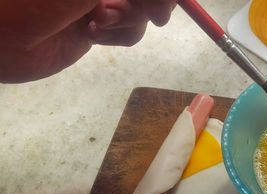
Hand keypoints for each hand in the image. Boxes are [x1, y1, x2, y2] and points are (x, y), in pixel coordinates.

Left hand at [0, 0, 175, 82]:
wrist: (1, 40)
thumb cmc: (39, 0)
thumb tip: (173, 0)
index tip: (173, 1)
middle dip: (150, 2)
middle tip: (157, 14)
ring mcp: (100, 1)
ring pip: (144, 11)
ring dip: (130, 20)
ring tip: (98, 22)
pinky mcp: (97, 26)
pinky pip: (129, 31)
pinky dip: (120, 36)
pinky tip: (92, 35)